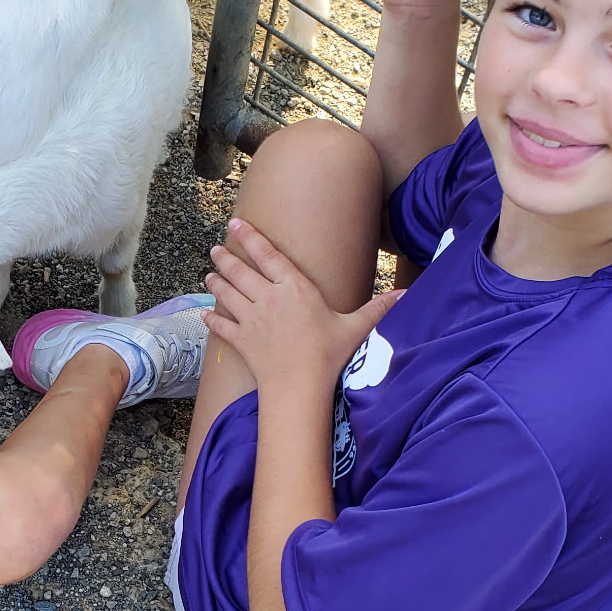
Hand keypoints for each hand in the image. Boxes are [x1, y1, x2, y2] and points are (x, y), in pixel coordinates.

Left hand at [205, 220, 400, 391]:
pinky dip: (211, 321)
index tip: (236, 223)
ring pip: (226, 295)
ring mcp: (251, 319)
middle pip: (240, 271)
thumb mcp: (356, 328)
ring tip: (209, 275)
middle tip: (215, 249)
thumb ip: (378, 309)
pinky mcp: (241, 341)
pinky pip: (221, 327)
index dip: (250, 237)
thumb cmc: (329, 355)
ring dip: (215, 283)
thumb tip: (407, 295)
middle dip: (225, 258)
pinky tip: (204, 316)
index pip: (268, 255)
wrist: (300, 387)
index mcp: (295, 288)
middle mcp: (269, 298)